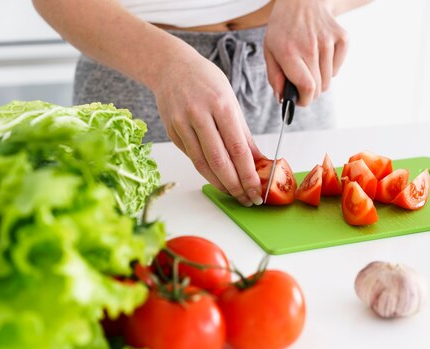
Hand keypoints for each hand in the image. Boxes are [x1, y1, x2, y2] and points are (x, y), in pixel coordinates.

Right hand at [152, 50, 265, 205]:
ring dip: (221, 184)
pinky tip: (219, 180)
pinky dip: (207, 172)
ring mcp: (182, 124)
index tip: (257, 190)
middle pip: (219, 160)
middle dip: (236, 185)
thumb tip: (259, 162)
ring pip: (203, 163)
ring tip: (235, 195)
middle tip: (248, 199)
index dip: (248, 174)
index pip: (237, 148)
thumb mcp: (230, 101)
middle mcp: (199, 115)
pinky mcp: (172, 132)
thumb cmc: (206, 81)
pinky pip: (192, 157)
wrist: (171, 67)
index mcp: (220, 105)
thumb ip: (243, 134)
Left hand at [264, 0, 348, 105]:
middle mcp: (310, 46)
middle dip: (310, 93)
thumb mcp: (269, 50)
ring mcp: (328, 41)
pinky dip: (330, 69)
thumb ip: (274, 77)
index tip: (300, 100)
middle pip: (319, 87)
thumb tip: (282, 100)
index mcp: (289, 52)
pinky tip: (320, 56)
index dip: (304, 100)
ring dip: (319, 80)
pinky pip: (337, 69)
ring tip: (310, 65)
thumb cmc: (283, 29)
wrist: (303, 1)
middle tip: (302, 84)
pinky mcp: (342, 37)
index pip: (306, 87)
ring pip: (329, 80)